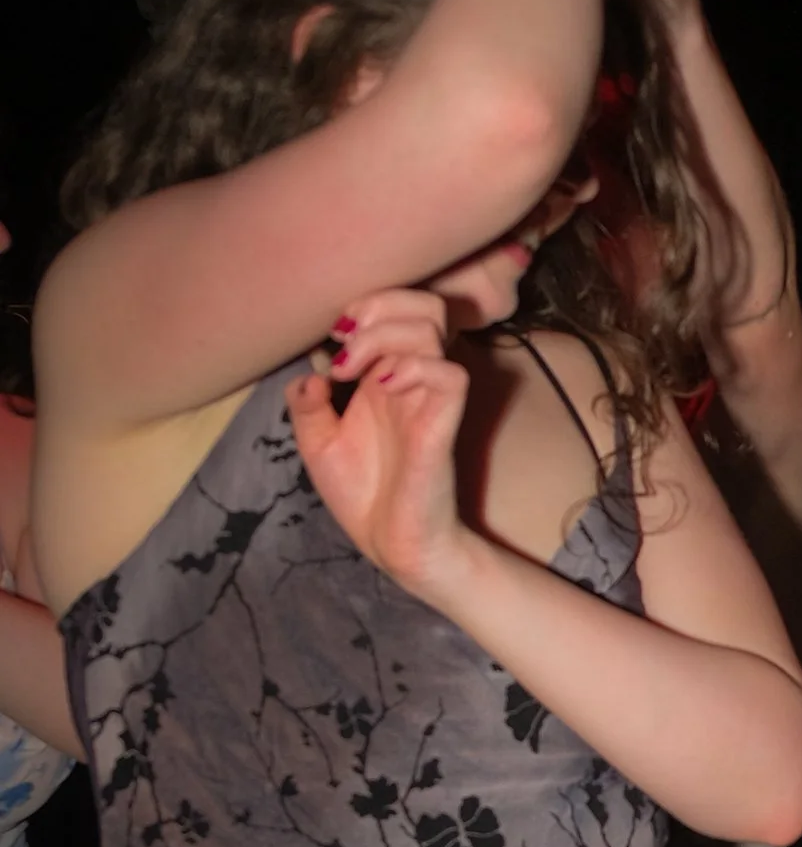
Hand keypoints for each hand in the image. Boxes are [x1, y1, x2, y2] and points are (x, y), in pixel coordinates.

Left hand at [286, 297, 473, 605]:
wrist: (389, 542)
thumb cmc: (363, 495)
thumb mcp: (317, 443)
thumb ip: (307, 404)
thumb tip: (309, 373)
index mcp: (384, 376)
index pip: (397, 310)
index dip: (367, 305)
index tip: (334, 336)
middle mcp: (410, 379)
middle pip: (423, 305)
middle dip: (380, 306)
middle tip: (347, 341)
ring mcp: (428, 398)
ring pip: (430, 329)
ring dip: (383, 337)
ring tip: (353, 371)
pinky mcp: (442, 424)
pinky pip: (449, 375)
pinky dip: (412, 368)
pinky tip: (381, 389)